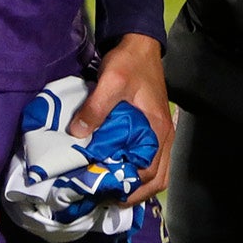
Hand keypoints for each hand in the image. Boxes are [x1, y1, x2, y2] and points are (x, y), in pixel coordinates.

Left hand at [69, 34, 172, 203]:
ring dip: (139, 185)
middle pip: (158, 178)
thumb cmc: (128, 63)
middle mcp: (164, 135)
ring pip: (158, 172)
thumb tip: (77, 134)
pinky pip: (152, 160)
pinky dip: (139, 172)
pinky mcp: (153, 127)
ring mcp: (161, 132)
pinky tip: (121, 171)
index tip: (106, 192)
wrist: (139, 43)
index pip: (150, 171)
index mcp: (157, 128)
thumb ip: (95, 108)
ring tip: (114, 191)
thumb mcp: (110, 81)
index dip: (130, 186)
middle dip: (136, 194)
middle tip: (109, 198)